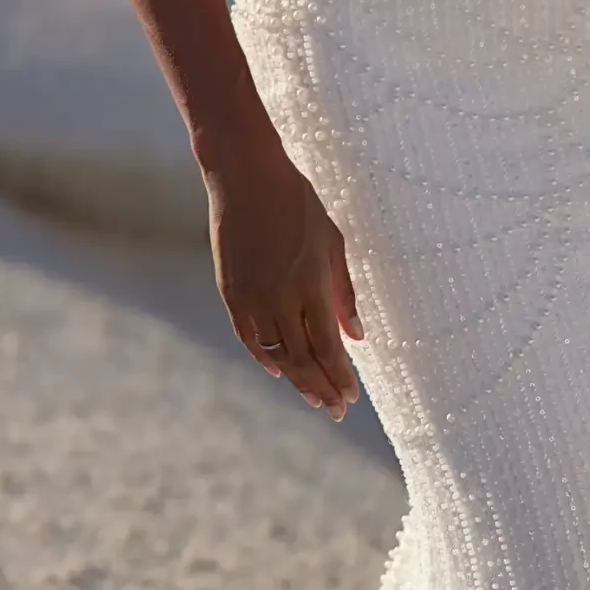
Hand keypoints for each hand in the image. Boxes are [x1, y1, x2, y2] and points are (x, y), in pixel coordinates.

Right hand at [205, 143, 363, 420]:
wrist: (245, 178)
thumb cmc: (298, 204)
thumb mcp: (332, 242)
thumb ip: (344, 292)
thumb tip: (358, 336)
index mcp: (310, 283)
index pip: (328, 345)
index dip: (340, 375)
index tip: (351, 396)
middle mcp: (279, 296)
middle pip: (303, 358)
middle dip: (321, 387)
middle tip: (335, 410)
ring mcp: (251, 296)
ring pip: (276, 353)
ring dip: (296, 379)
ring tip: (313, 396)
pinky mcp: (231, 292)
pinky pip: (249, 337)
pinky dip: (265, 357)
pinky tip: (279, 371)